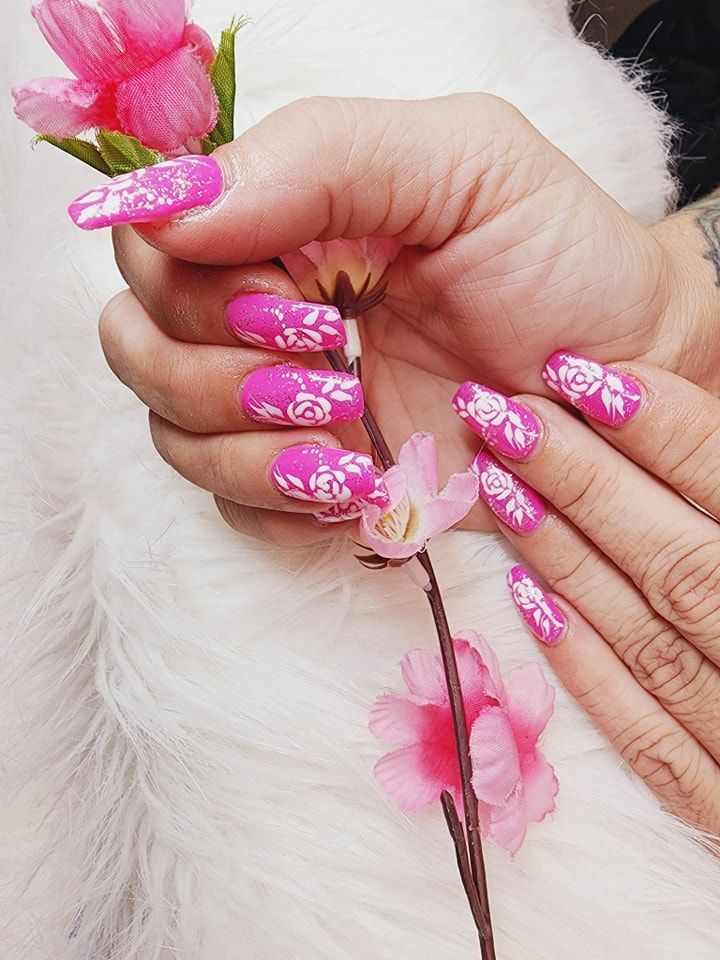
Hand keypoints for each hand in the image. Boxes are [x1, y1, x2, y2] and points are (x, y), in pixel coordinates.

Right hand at [91, 94, 711, 542]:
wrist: (614, 381)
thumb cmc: (557, 262)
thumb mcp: (466, 163)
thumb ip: (321, 157)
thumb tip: (168, 206)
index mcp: (281, 218)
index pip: (153, 241)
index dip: (199, 283)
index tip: (305, 306)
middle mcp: (260, 306)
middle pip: (136, 339)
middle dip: (220, 369)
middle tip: (330, 371)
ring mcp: (276, 399)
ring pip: (169, 429)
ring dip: (246, 444)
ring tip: (353, 435)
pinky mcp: (303, 475)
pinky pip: (225, 502)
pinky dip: (275, 500)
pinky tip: (354, 482)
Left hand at [454, 353, 719, 831]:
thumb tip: (690, 408)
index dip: (665, 432)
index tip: (584, 375)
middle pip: (679, 562)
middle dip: (585, 483)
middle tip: (502, 414)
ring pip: (651, 639)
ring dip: (567, 558)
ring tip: (496, 483)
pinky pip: (648, 738)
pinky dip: (587, 668)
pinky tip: (525, 600)